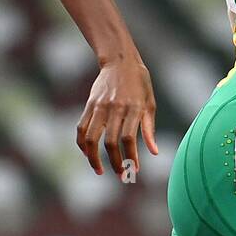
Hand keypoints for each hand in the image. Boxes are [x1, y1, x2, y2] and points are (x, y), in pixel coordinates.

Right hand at [76, 58, 158, 179]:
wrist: (120, 61)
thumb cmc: (140, 83)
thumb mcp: (149, 103)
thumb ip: (149, 128)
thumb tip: (154, 152)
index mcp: (133, 107)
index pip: (129, 138)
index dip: (130, 156)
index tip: (134, 169)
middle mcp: (115, 108)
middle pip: (111, 142)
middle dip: (115, 162)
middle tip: (120, 175)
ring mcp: (100, 106)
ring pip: (91, 138)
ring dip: (93, 158)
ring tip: (99, 170)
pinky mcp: (89, 105)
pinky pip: (81, 128)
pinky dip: (82, 144)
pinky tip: (88, 154)